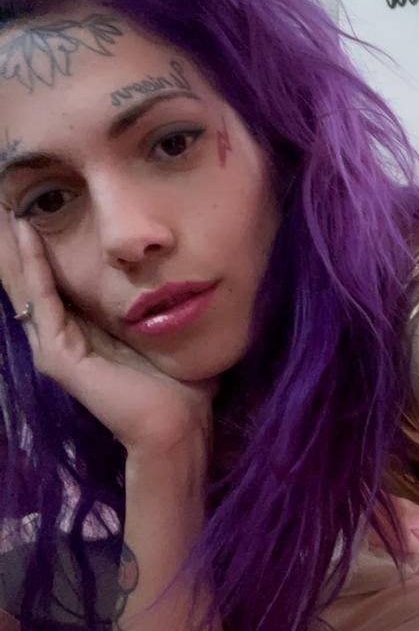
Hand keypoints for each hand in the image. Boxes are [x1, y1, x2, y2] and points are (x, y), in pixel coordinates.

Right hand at [0, 209, 218, 453]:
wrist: (176, 428)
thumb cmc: (181, 388)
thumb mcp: (167, 335)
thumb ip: (165, 309)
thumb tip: (189, 278)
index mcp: (88, 336)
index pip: (61, 286)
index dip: (52, 252)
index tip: (47, 213)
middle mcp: (65, 340)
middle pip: (38, 283)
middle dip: (26, 246)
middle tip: (14, 203)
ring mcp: (57, 349)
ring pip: (32, 287)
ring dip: (23, 250)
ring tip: (12, 213)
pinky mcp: (58, 357)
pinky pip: (43, 301)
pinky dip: (35, 268)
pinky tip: (27, 237)